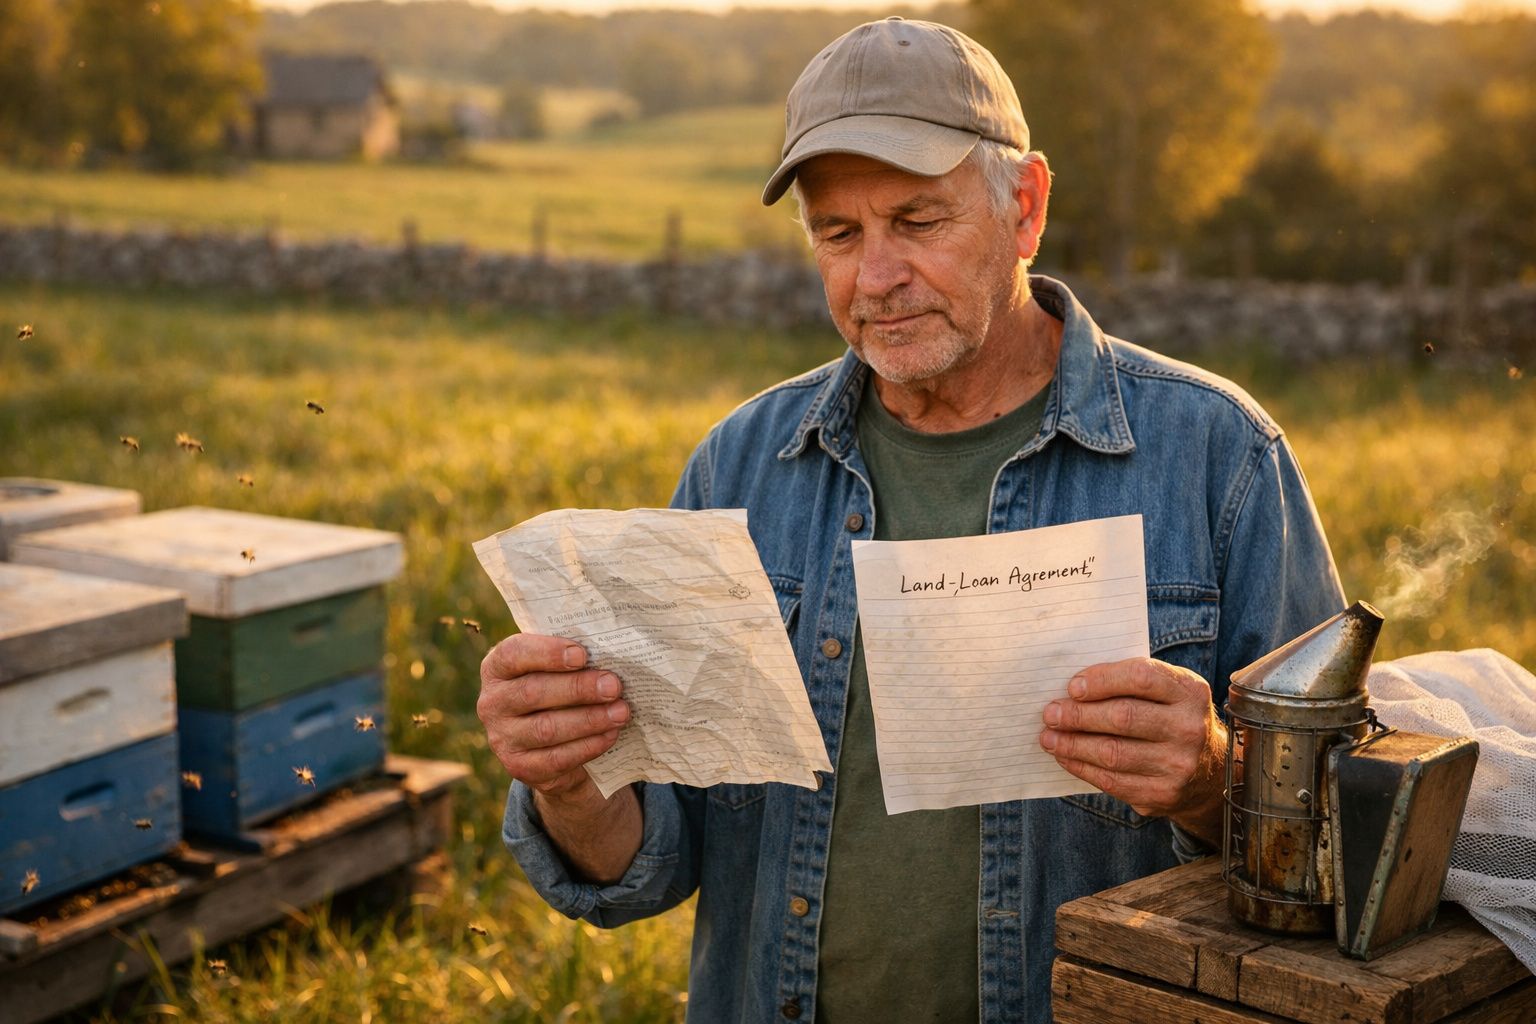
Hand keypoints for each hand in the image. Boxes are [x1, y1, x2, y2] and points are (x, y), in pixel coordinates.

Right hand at [477, 633, 629, 799]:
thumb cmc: (558, 690)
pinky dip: (588, 746)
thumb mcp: (556, 670)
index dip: (547, 653)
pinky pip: (556, 758)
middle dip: (578, 688)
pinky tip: (610, 734)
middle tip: (613, 686)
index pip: (512, 653)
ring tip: (621, 712)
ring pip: (546, 728)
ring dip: (589, 719)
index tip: (582, 655)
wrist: (551, 743)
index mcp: (497, 668)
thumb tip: (610, 653)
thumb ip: (571, 659)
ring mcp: (502, 738)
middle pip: (532, 692)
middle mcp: (492, 702)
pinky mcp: (519, 767)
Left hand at [1039, 657, 1227, 843]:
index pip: (1141, 677)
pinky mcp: (1163, 794)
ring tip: (1049, 737)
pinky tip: (1065, 756)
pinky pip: (1111, 781)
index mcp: (1190, 692)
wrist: (1209, 769)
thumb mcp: (1167, 690)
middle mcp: (1189, 728)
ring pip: (1111, 753)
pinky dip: (1081, 767)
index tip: (1072, 686)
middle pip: (1122, 718)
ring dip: (1072, 744)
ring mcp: (1178, 764)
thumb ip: (1129, 682)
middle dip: (1078, 715)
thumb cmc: (1171, 717)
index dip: (1102, 680)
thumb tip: (1072, 689)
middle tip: (1050, 713)